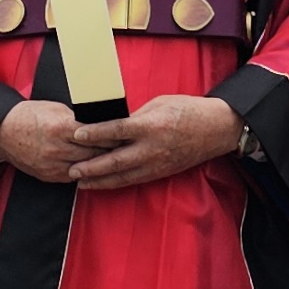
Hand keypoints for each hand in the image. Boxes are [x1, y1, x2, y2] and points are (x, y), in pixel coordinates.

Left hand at [0, 95, 245, 189]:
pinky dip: (117, 183)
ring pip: (123, 176)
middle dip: (91, 167)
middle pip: (115, 160)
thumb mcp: (159, 104)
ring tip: (80, 183)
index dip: (95, 134)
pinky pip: (135, 180)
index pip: (116, 130)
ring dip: (100, 180)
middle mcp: (152, 148)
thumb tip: (114, 125)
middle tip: (71, 171)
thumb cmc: (187, 109)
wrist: (217, 129)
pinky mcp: (162, 172)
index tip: (76, 135)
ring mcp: (157, 163)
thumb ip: (136, 116)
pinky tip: (104, 184)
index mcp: (150, 125)